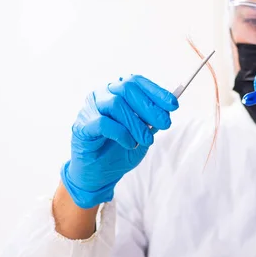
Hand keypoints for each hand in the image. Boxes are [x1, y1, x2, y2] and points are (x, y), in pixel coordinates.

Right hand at [60, 75, 178, 208]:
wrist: (99, 174)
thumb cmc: (119, 149)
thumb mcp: (143, 133)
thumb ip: (152, 120)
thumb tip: (168, 108)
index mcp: (116, 91)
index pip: (137, 82)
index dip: (156, 91)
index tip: (173, 105)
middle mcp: (102, 94)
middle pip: (127, 89)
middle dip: (150, 106)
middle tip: (165, 123)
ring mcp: (90, 109)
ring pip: (115, 104)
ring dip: (136, 123)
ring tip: (147, 140)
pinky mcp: (82, 126)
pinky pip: (103, 122)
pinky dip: (121, 133)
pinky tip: (130, 143)